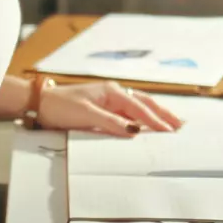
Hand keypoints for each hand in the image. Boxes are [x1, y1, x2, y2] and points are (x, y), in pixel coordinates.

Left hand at [36, 81, 183, 135]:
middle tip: (180, 125)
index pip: (138, 107)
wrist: (41, 104)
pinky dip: (143, 117)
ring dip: (156, 114)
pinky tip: (149, 124)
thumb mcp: (85, 115)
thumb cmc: (61, 107)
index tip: (169, 131)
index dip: (154, 120)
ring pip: (139, 106)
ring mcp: (110, 99)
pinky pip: (129, 112)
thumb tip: (134, 131)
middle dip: (163, 114)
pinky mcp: (105, 107)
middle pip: (144, 103)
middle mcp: (114, 93)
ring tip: (172, 123)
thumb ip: (110, 122)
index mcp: (111, 91)